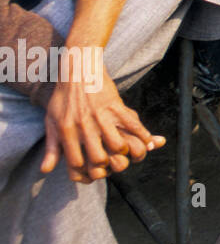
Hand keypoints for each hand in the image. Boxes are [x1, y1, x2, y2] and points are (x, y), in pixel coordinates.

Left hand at [41, 60, 163, 183]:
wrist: (77, 69)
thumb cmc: (62, 97)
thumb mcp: (51, 121)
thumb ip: (51, 148)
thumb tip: (46, 171)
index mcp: (66, 131)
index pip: (76, 163)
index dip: (86, 174)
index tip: (93, 173)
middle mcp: (84, 126)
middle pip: (99, 158)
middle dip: (108, 167)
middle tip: (112, 165)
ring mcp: (101, 115)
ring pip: (118, 145)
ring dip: (124, 153)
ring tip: (125, 152)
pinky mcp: (116, 105)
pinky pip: (133, 124)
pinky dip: (144, 135)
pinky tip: (148, 142)